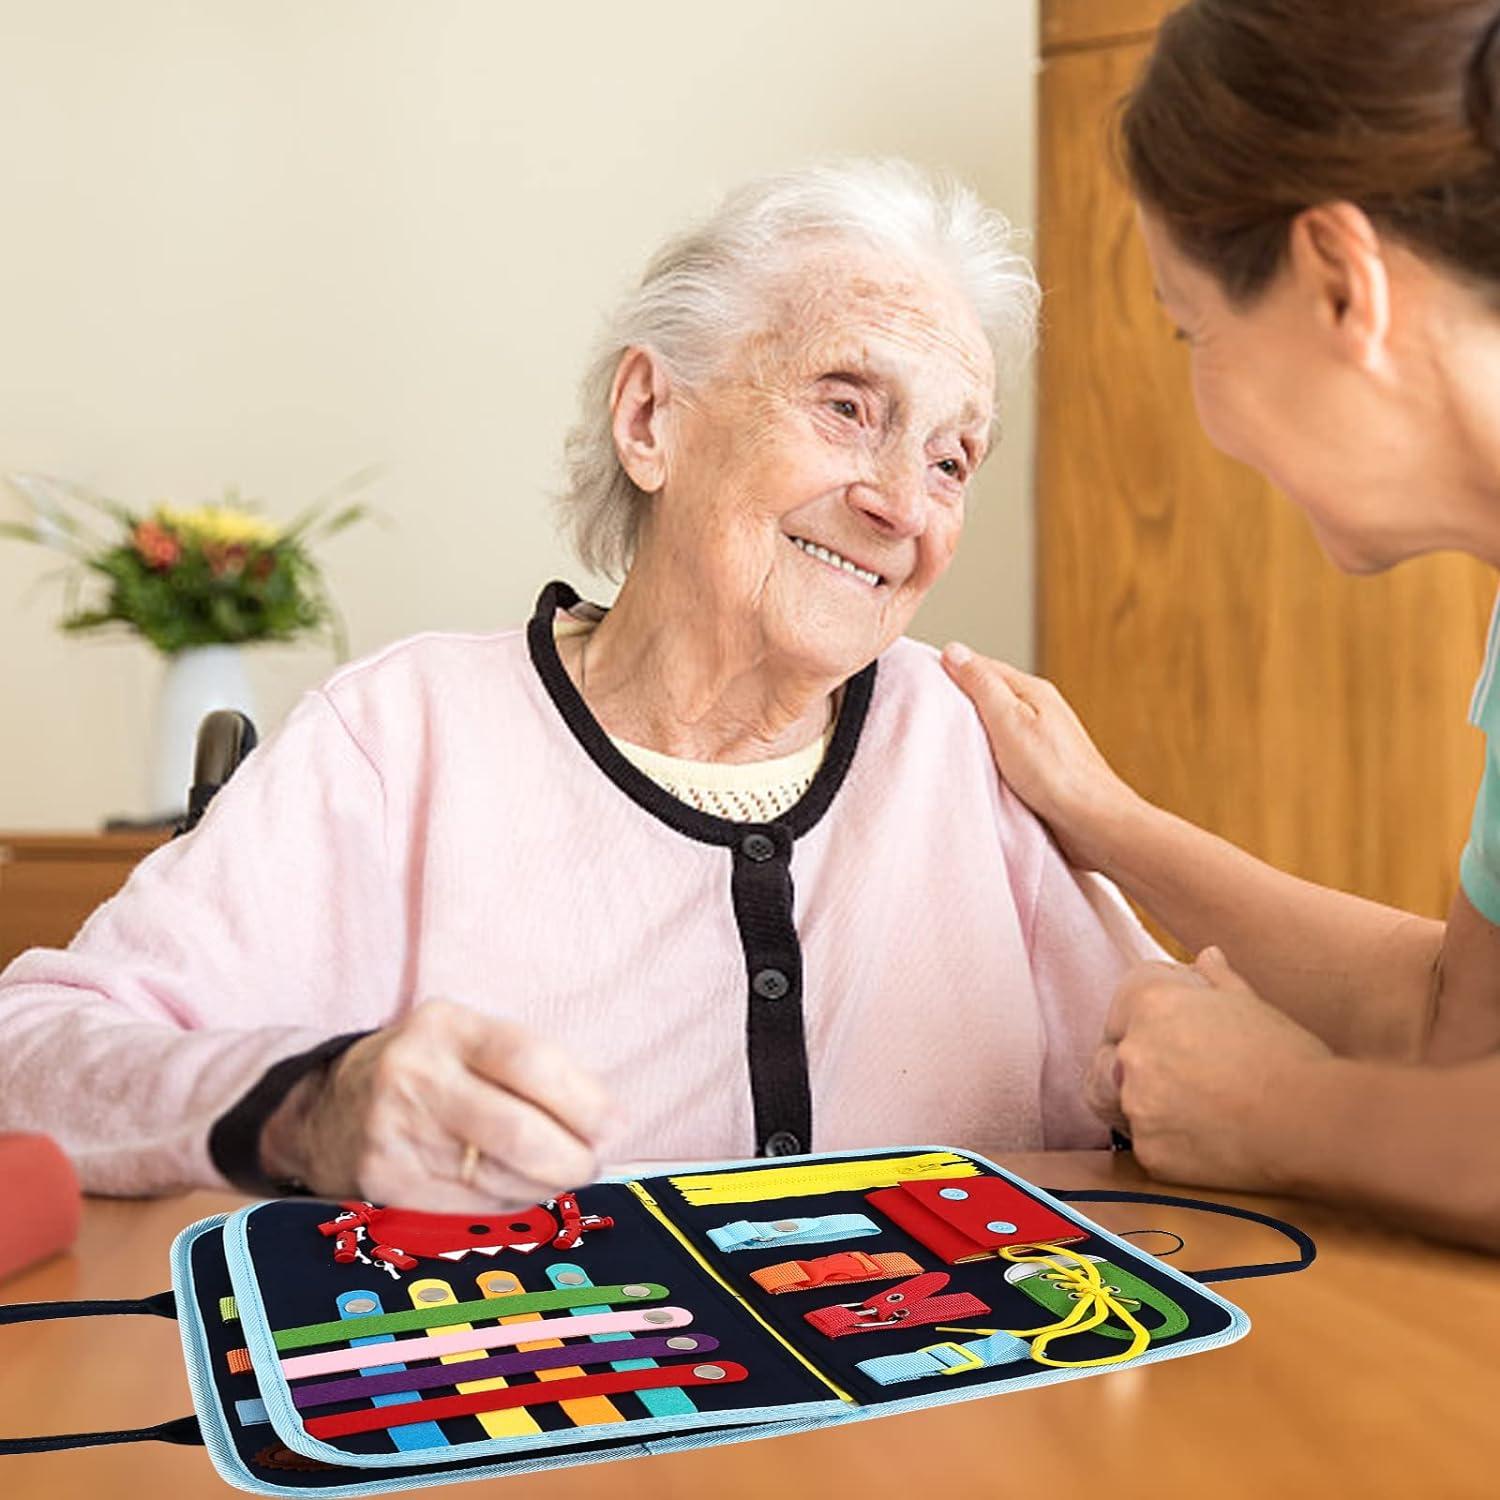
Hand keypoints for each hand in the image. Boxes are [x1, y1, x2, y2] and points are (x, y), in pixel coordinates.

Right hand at [263, 999, 612, 1211]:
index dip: (583, 1100)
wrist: (328, 1108)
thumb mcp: (470, 1040)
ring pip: (498, 1178)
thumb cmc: (431, 1070)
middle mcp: (416, 1076)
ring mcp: (396, 1133)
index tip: (615, 1125)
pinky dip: (509, 1203)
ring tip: (558, 1174)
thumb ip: (532, 1068)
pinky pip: (472, 1207)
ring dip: (544, 1185)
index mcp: (448, 1027)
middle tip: (592, 1163)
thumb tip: (608, 1124)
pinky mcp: (388, 1184)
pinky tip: (517, 1190)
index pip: (529, 1060)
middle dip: (570, 1157)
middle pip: (516, 1131)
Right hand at [940, 642, 1139, 871]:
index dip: (951, 669)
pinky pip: (1006, 747)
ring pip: (998, 722)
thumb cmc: (1053, 773)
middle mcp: (1040, 708)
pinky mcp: (1043, 763)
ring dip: (974, 726)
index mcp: (1032, 690)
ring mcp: (1043, 736)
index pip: (982, 666)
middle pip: (990, 693)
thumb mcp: (1007, 720)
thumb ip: (981, 684)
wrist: (1092, 820)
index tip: (921, 678)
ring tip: (946, 735)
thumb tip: (954, 650)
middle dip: (960, 698)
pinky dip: (988, 750)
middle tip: (926, 708)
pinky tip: (977, 762)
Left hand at [1086, 947, 1332, 1189]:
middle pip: (1112, 1056)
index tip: (1172, 1037)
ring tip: (1199, 1110)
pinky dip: (1171, 1145)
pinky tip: (1210, 1141)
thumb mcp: (1251, 1002)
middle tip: (1187, 1080)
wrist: (1313, 1120)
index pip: (1122, 1007)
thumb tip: (1206, 956)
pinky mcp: (1150, 1152)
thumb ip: (1216, 978)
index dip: (1144, 1020)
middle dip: (1139, 1064)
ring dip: (1149, 1105)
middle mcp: (1133, 1051)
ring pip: (1122, 1103)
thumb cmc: (1288, 1055)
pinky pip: (1147, 1146)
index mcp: (1151, 1004)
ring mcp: (1137, 1104)